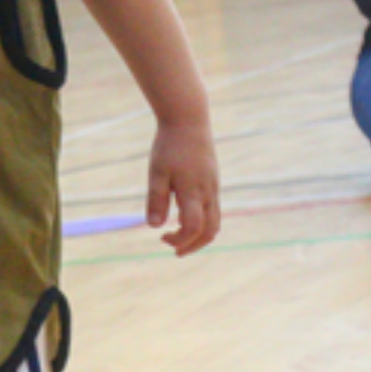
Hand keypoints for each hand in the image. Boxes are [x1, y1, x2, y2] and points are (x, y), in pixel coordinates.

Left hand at [147, 122, 219, 256]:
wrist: (189, 120)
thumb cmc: (169, 146)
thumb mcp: (156, 172)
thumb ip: (156, 199)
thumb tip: (154, 226)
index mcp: (193, 191)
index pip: (193, 228)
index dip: (180, 240)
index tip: (162, 238)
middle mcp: (209, 192)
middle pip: (211, 231)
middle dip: (193, 245)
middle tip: (174, 251)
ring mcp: (214, 187)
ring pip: (216, 221)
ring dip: (200, 235)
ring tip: (180, 238)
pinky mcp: (214, 182)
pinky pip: (215, 210)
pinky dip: (203, 222)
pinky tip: (185, 218)